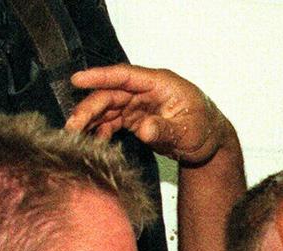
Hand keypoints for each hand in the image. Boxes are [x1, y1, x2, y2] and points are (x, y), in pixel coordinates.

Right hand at [67, 64, 231, 165]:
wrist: (210, 144)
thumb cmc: (205, 130)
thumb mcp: (189, 132)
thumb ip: (166, 129)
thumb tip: (144, 129)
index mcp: (160, 84)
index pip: (126, 75)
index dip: (100, 76)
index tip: (77, 80)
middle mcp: (146, 91)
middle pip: (111, 94)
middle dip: (90, 108)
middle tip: (72, 126)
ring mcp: (140, 104)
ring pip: (108, 107)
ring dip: (91, 120)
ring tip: (74, 136)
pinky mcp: (136, 118)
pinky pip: (113, 121)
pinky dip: (102, 131)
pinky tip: (92, 142)